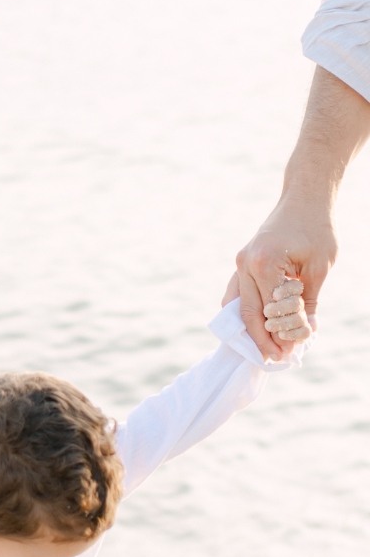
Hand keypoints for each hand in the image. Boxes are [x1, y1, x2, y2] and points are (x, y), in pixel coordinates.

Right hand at [233, 192, 334, 356]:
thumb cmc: (317, 229)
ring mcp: (239, 264)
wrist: (304, 198)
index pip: (270, 310)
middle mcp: (245, 265)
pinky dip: (243, 312)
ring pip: (236, 306)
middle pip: (247, 313)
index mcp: (265, 264)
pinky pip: (236, 294)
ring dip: (248, 329)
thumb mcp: (319, 267)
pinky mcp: (242, 262)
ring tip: (264, 346)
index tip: (290, 352)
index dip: (279, 334)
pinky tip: (255, 326)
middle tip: (274, 358)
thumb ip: (308, 300)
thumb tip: (305, 329)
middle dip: (260, 339)